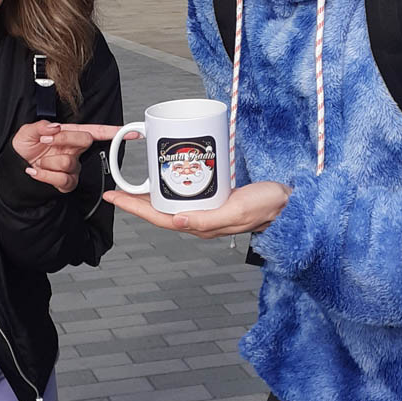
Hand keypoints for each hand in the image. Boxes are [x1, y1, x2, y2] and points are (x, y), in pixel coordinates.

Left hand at [11, 121, 128, 193]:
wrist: (15, 170)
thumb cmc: (23, 150)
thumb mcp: (26, 133)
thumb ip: (40, 126)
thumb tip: (54, 127)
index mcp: (68, 135)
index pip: (94, 131)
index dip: (113, 131)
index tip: (128, 131)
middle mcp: (73, 150)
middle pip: (85, 140)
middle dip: (63, 139)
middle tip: (45, 141)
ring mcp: (72, 167)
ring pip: (69, 163)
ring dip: (48, 162)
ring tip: (39, 161)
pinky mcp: (67, 182)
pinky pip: (62, 179)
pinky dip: (45, 175)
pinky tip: (36, 171)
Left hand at [103, 181, 291, 237]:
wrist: (288, 202)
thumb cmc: (266, 207)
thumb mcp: (236, 211)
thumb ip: (207, 220)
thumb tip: (175, 222)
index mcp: (201, 225)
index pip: (158, 218)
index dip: (133, 207)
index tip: (114, 197)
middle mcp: (199, 220)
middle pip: (159, 211)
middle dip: (136, 200)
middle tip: (117, 186)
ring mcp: (206, 210)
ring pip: (171, 203)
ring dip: (151, 193)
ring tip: (134, 182)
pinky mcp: (214, 199)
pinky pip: (186, 194)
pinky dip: (171, 185)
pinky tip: (167, 175)